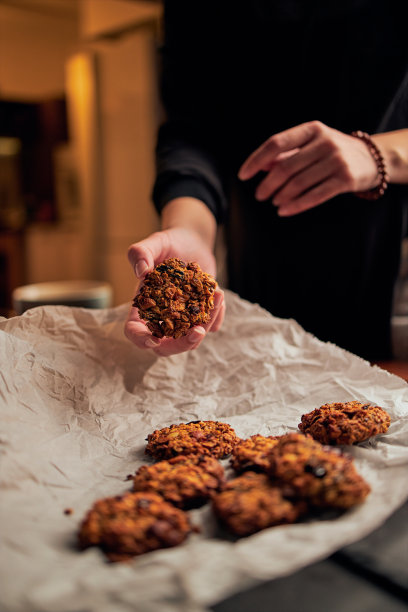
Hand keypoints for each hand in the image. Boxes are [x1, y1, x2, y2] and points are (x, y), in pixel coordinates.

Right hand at [125, 227, 224, 355]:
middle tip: (198, 332)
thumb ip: (140, 253)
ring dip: (206, 324)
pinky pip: (210, 326)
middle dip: (182, 344)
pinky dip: (216, 316)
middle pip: (165, 346)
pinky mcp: (200, 315)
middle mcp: (161, 317)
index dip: (141, 339)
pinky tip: (219, 294)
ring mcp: (182, 320)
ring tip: (218, 296)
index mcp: (143, 305)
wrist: (193, 242)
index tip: (155, 338)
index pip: (134, 331)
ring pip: (191, 338)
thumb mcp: (154, 242)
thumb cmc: (169, 243)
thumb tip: (142, 272)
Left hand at [238, 121, 378, 215]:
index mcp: (312, 129)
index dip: (256, 160)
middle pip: (285, 166)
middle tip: (259, 196)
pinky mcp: (345, 179)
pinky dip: (296, 205)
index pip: (276, 143)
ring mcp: (337, 160)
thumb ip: (286, 154)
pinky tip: (284, 211)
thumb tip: (260, 165)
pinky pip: (315, 195)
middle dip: (268, 184)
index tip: (243, 175)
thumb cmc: (332, 152)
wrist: (371, 158)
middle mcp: (325, 142)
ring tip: (273, 202)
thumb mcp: (311, 144)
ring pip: (298, 183)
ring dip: (281, 196)